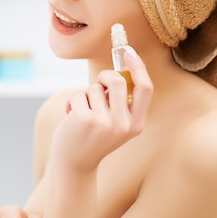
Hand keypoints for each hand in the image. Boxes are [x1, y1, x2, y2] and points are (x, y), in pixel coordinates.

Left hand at [51, 49, 151, 171]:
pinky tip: (71, 118)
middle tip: (96, 84)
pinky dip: (72, 102)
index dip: (139, 67)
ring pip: (94, 88)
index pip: (145, 89)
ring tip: (81, 113)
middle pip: (117, 80)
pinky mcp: (85, 119)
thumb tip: (119, 70)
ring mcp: (104, 123)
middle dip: (103, 76)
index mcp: (136, 125)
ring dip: (85, 96)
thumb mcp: (114, 125)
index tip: (129, 52)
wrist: (74, 165)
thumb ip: (119, 103)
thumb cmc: (92, 139)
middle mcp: (123, 124)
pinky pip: (78, 94)